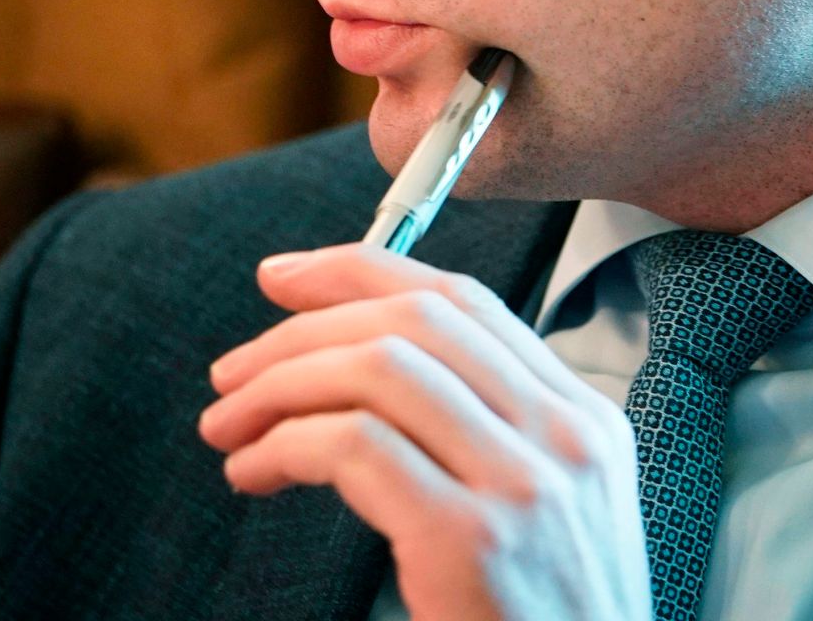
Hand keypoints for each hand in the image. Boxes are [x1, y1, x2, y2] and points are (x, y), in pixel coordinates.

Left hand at [199, 243, 652, 620]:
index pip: (465, 302)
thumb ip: (483, 439)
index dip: (361, 273)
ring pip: (380, 368)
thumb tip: (363, 371)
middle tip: (234, 372)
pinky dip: (286, 445)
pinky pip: (355, 446)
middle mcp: (565, 437)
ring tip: (229, 425)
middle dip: (303, 328)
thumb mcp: (543, 514)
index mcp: (583, 421)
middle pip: (417, 319)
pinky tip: (255, 471)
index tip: (287, 278)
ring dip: (281, 384)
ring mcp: (524, 485)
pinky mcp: (472, 540)